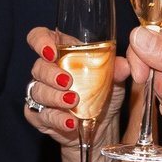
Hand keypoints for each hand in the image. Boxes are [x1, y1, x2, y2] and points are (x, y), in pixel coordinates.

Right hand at [21, 26, 128, 146]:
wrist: (103, 124)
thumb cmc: (103, 93)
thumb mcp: (114, 80)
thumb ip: (117, 70)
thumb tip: (124, 65)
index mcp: (63, 53)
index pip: (40, 37)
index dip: (40, 41)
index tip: (51, 51)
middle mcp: (48, 71)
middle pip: (38, 66)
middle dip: (51, 74)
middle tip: (68, 81)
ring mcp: (41, 94)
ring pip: (37, 91)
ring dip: (55, 96)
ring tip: (73, 101)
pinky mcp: (40, 116)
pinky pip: (40, 115)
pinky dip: (56, 118)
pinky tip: (70, 122)